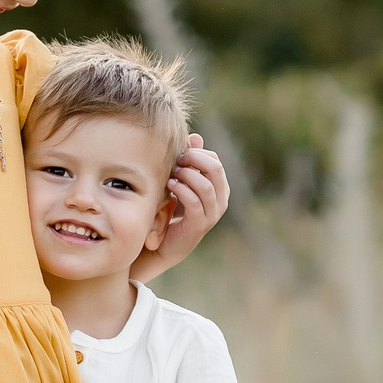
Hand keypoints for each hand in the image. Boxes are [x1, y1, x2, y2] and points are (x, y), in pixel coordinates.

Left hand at [131, 135, 229, 281]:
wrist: (162, 244)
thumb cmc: (171, 210)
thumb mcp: (180, 182)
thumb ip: (189, 162)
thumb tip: (196, 137)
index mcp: (219, 188)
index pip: (215, 161)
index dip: (196, 154)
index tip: (178, 156)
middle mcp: (220, 200)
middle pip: (216, 168)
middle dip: (194, 160)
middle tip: (176, 161)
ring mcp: (212, 214)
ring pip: (206, 185)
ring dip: (186, 175)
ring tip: (172, 175)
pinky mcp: (199, 225)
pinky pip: (195, 202)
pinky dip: (181, 190)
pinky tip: (170, 185)